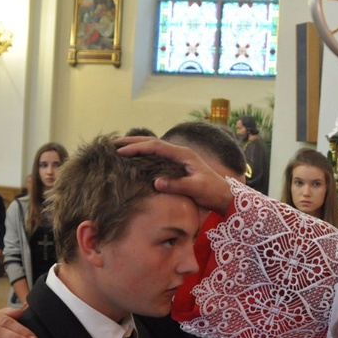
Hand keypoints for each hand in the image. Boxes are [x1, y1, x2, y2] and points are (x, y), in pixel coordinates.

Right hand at [116, 137, 233, 214]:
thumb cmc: (212, 191)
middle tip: (113, 143)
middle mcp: (180, 153)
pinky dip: (145, 154)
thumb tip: (156, 182)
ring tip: (119, 147)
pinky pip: (158, 156)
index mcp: (183, 154)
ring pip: (154, 147)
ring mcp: (179, 158)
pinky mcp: (178, 166)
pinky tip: (136, 159)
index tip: (120, 151)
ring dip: (137, 146)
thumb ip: (177, 185)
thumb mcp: (196, 189)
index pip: (155, 146)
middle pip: (152, 142)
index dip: (137, 148)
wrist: (225, 196)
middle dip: (133, 141)